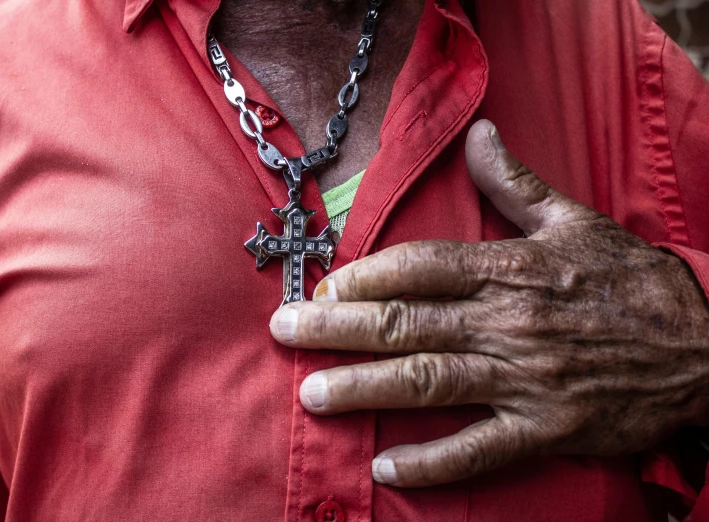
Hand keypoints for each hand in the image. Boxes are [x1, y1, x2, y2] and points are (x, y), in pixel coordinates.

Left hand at [269, 120, 708, 487]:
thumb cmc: (629, 280)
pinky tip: (387, 466)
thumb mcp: (574, 221)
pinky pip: (479, 450)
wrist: (701, 345)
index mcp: (509, 269)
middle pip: (405, 323)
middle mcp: (507, 322)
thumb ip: (515, 182)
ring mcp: (523, 377)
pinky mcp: (544, 427)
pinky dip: (432, 462)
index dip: (366, 275)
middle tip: (284, 331)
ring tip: (312, 394)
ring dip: (364, 388)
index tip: (324, 283)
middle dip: (337, 328)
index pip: (421, 267)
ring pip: (428, 381)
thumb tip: (478, 134)